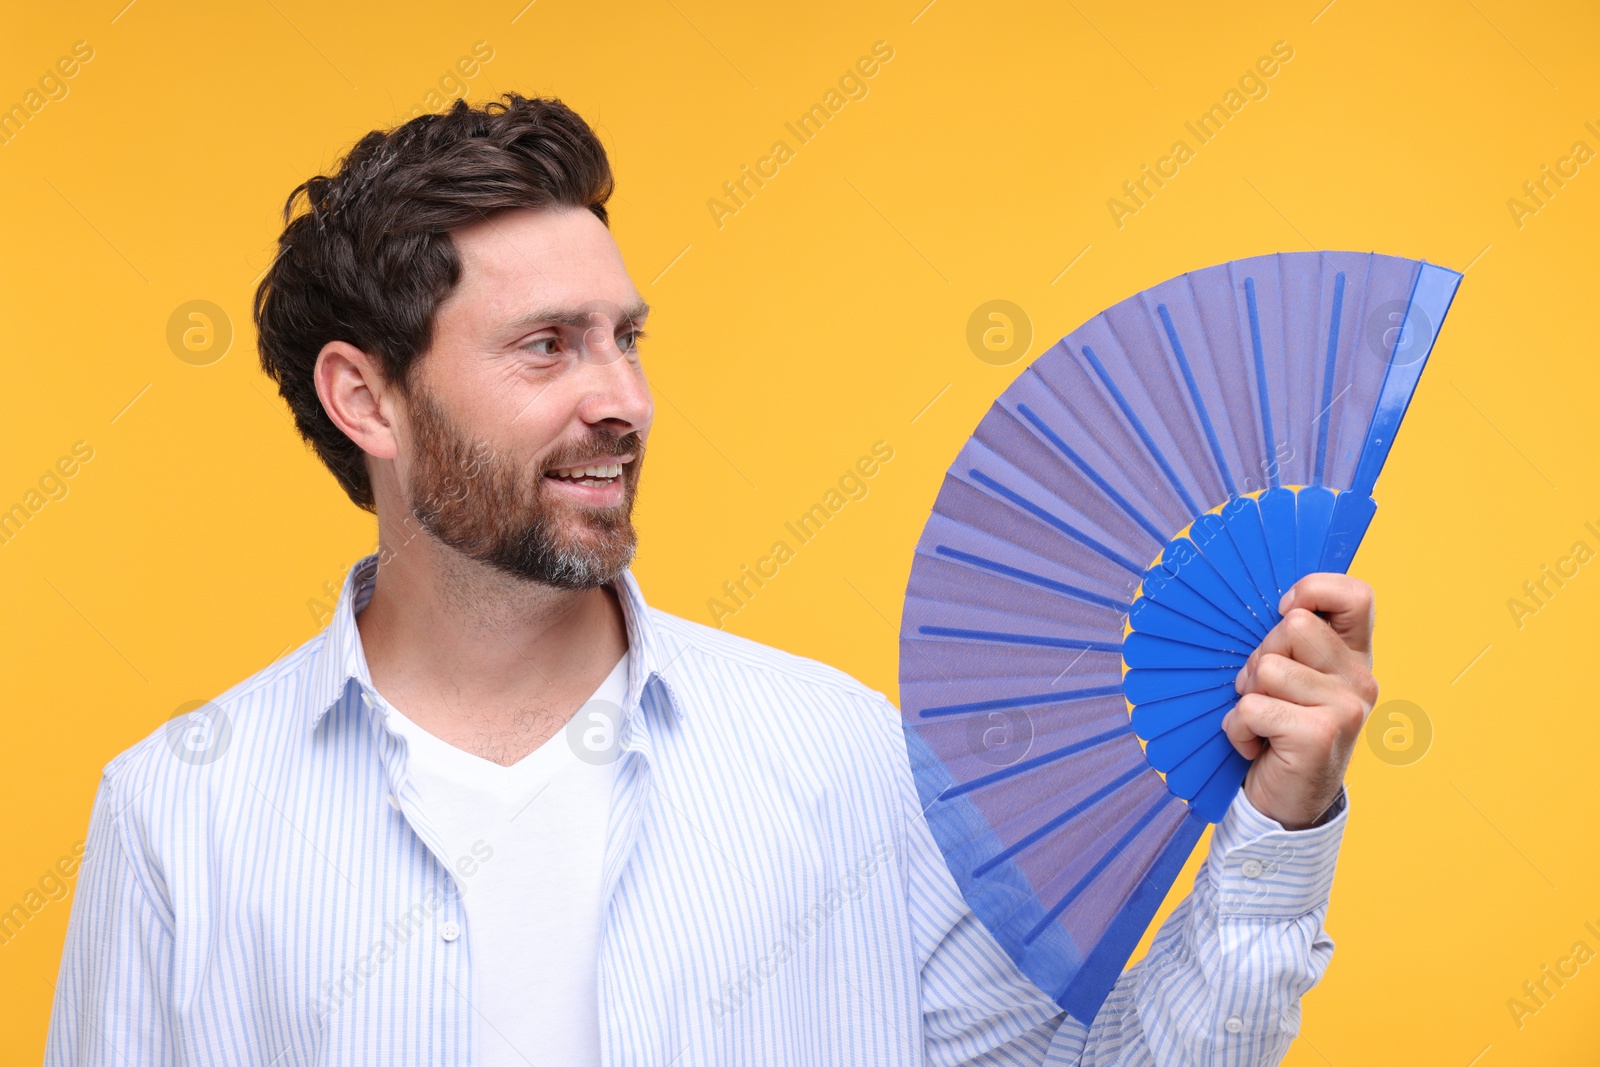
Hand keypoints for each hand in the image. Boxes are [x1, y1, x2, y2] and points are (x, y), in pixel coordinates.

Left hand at [1220, 573, 1378, 829]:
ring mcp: (1346, 707)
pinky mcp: (1319, 734)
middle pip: (1293, 626)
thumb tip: (1276, 606)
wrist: (1286, 804)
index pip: (1355, 595)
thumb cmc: (1278, 732)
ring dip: (1247, 696)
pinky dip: (1238, 729)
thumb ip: (1291, 643)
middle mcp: (1360, 679)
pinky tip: (1258, 746)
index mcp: (1355, 657)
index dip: (1311, 591)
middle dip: (1260, 657)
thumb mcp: (1291, 680)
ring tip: (1263, 722)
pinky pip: (1251, 707)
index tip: (1283, 615)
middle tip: (1266, 695)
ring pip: (1267, 667)